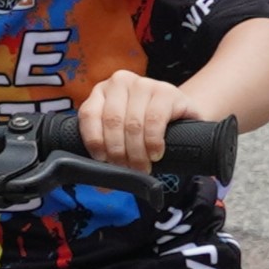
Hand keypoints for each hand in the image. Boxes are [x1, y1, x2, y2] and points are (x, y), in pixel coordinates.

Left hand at [75, 70, 209, 172]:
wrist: (180, 117)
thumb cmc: (145, 129)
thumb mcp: (122, 137)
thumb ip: (108, 153)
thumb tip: (101, 186)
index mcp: (101, 92)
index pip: (89, 115)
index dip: (95, 142)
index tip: (104, 161)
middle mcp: (120, 82)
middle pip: (112, 121)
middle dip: (118, 152)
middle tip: (127, 170)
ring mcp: (144, 84)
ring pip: (133, 123)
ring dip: (137, 152)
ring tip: (142, 167)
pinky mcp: (167, 91)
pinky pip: (155, 119)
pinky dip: (153, 142)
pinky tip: (155, 153)